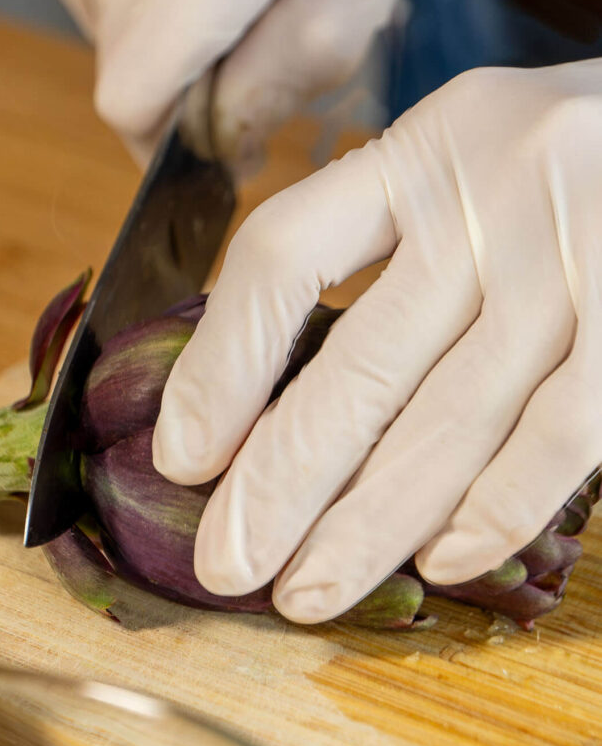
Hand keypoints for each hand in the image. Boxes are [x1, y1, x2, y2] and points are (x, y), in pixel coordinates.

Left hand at [153, 59, 601, 622]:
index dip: (223, 363)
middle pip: (362, 363)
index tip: (183, 455)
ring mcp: (575, 258)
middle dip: (284, 482)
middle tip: (228, 564)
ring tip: (307, 592)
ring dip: (373, 523)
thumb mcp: (458, 161)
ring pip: (455, 417)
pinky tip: (438, 562)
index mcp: (419, 154)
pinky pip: (565, 431)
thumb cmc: (556, 157)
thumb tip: (264, 390)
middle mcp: (491, 199)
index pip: (286, 254)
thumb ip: (379, 245)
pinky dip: (499, 506)